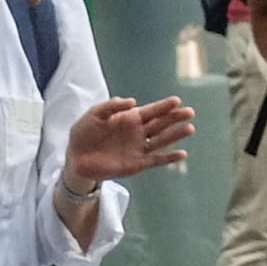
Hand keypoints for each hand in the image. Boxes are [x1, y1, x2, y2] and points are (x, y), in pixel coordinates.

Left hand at [66, 96, 194, 186]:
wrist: (76, 158)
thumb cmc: (84, 133)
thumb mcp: (94, 114)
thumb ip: (111, 106)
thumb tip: (132, 101)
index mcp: (130, 118)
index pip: (151, 111)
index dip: (163, 106)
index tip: (176, 101)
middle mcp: (139, 132)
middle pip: (161, 124)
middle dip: (175, 118)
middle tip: (189, 112)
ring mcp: (139, 148)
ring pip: (162, 140)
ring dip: (176, 135)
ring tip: (190, 128)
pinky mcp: (138, 164)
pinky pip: (157, 160)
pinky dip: (169, 158)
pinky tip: (182, 154)